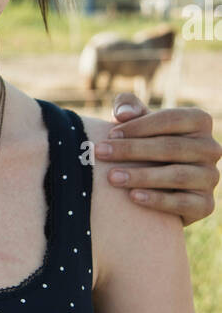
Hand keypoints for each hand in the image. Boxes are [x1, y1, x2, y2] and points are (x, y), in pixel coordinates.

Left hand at [98, 93, 220, 224]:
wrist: (158, 187)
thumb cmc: (145, 145)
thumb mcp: (138, 123)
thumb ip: (129, 107)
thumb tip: (124, 113)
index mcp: (199, 122)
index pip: (171, 120)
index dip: (139, 126)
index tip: (110, 134)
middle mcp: (211, 148)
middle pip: (172, 147)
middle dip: (133, 150)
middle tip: (101, 153)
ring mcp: (211, 177)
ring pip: (177, 175)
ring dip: (142, 176)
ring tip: (112, 177)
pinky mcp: (205, 204)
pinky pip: (183, 202)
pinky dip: (157, 200)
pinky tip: (132, 196)